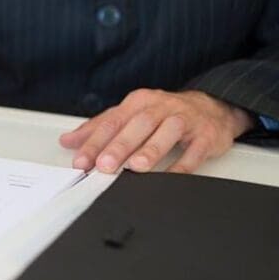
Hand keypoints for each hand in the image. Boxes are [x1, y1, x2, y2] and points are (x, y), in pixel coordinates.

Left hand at [59, 89, 254, 173]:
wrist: (211, 107)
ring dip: (151, 149)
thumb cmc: (164, 113)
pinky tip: (171, 176)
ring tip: (136, 166)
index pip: (112, 122)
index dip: (95, 143)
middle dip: (119, 146)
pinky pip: (195, 150)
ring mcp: (185, 119)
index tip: (81, 161)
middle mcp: (161, 107)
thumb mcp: (129, 115)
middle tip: (104, 165)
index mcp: (138, 103)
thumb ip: (98, 128)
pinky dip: (183, 164)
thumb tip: (67, 141)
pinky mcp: (206, 134)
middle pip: (138, 125)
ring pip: (167, 132)